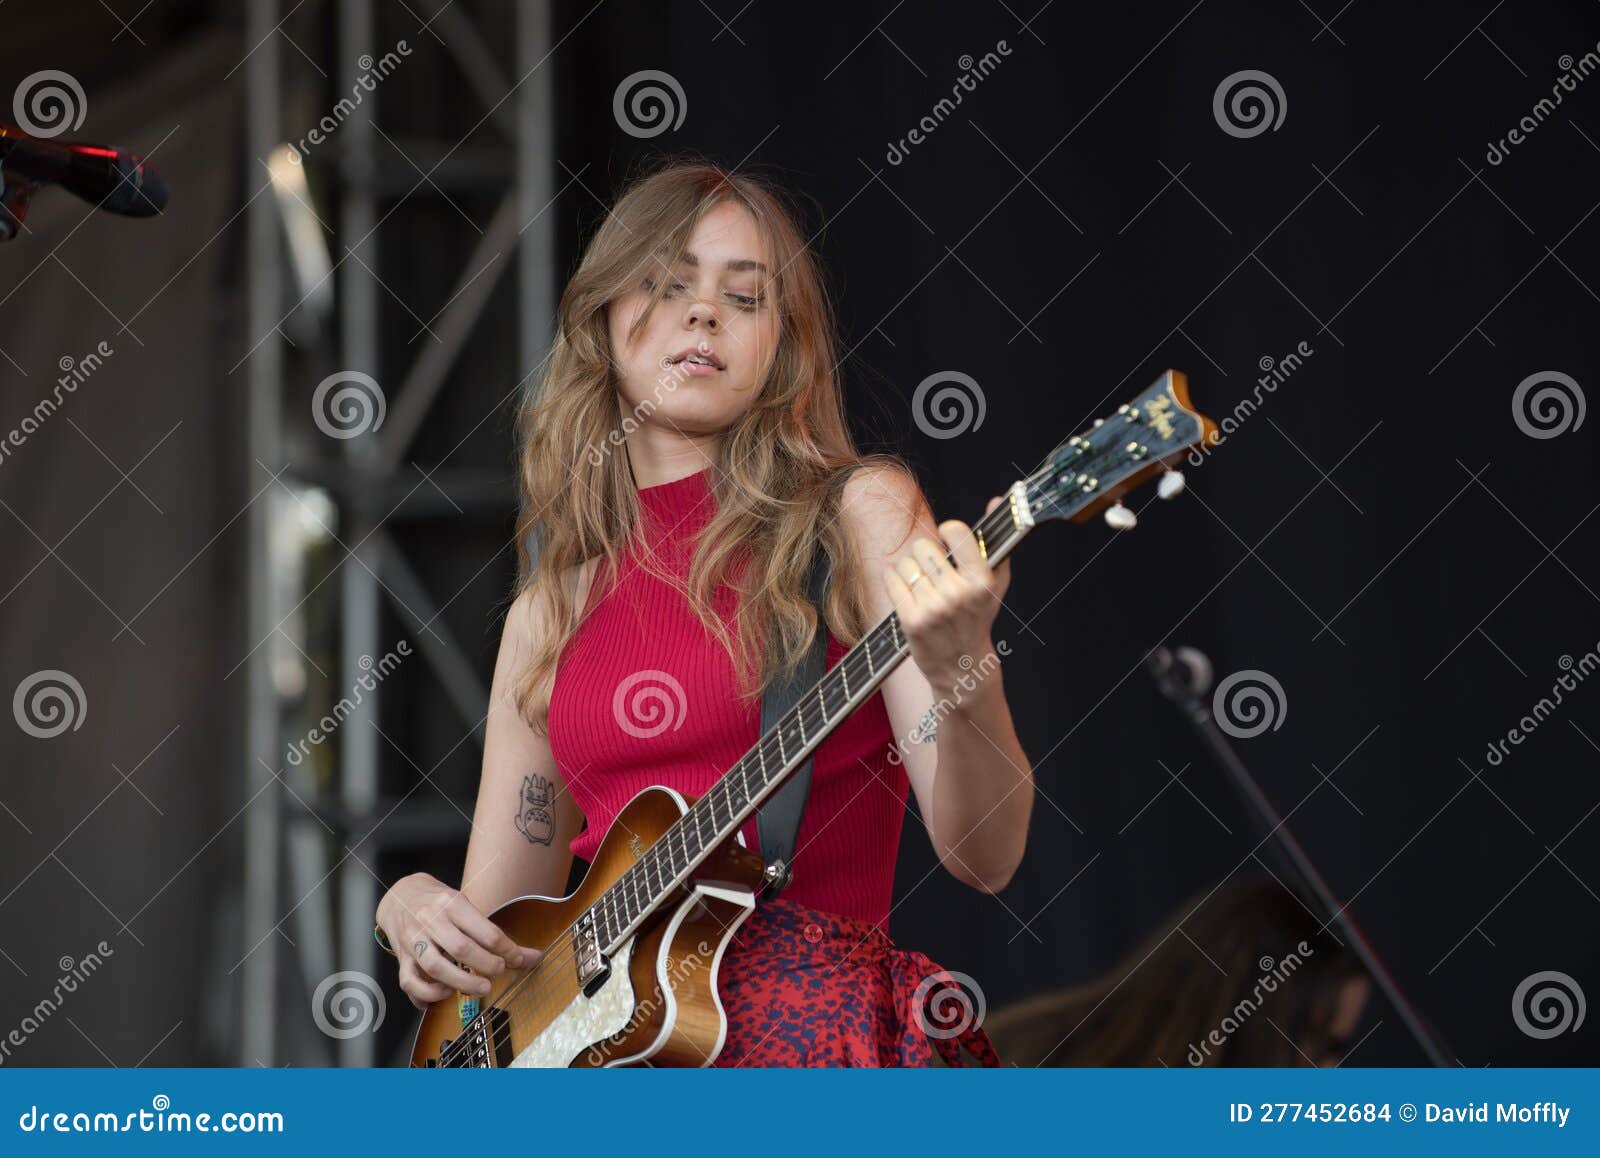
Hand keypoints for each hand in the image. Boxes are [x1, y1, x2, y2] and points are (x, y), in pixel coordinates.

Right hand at [376, 873, 541, 1010]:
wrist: (400, 895)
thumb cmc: (440, 902)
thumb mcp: (466, 905)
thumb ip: (493, 932)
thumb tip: (530, 957)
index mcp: (452, 904)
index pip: (486, 931)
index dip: (507, 950)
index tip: (519, 960)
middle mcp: (431, 920)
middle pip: (461, 949)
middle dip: (486, 966)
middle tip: (499, 972)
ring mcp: (413, 940)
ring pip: (435, 968)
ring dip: (462, 983)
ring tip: (480, 988)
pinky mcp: (402, 957)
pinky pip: (410, 982)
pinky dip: (428, 994)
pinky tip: (445, 995)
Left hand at [883, 496, 1011, 700]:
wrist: (962, 666)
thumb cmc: (978, 617)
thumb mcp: (995, 582)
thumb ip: (995, 540)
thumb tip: (995, 500)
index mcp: (982, 580)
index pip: (955, 531)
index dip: (948, 532)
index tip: (948, 539)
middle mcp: (959, 593)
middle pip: (923, 546)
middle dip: (926, 555)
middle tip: (934, 572)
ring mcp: (934, 608)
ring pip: (905, 563)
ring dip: (910, 571)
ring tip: (923, 587)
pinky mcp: (911, 621)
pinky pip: (892, 580)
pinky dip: (895, 581)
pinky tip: (908, 592)